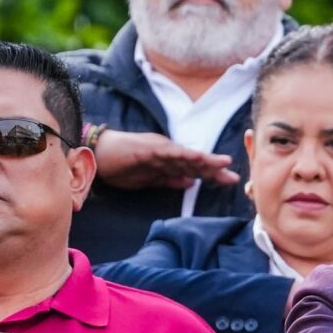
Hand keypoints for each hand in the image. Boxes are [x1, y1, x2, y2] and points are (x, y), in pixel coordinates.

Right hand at [91, 128, 239, 190]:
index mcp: (169, 162)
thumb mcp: (149, 179)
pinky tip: (197, 157)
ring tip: (223, 163)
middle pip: (195, 163)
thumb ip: (170, 180)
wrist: (98, 154)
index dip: (212, 175)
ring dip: (204, 161)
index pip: (194, 169)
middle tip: (234, 177)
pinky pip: (169, 152)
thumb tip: (191, 184)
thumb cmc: (122, 166)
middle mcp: (168, 153)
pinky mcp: (149, 148)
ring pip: (186, 156)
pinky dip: (183, 155)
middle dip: (214, 170)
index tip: (230, 181)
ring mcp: (160, 149)